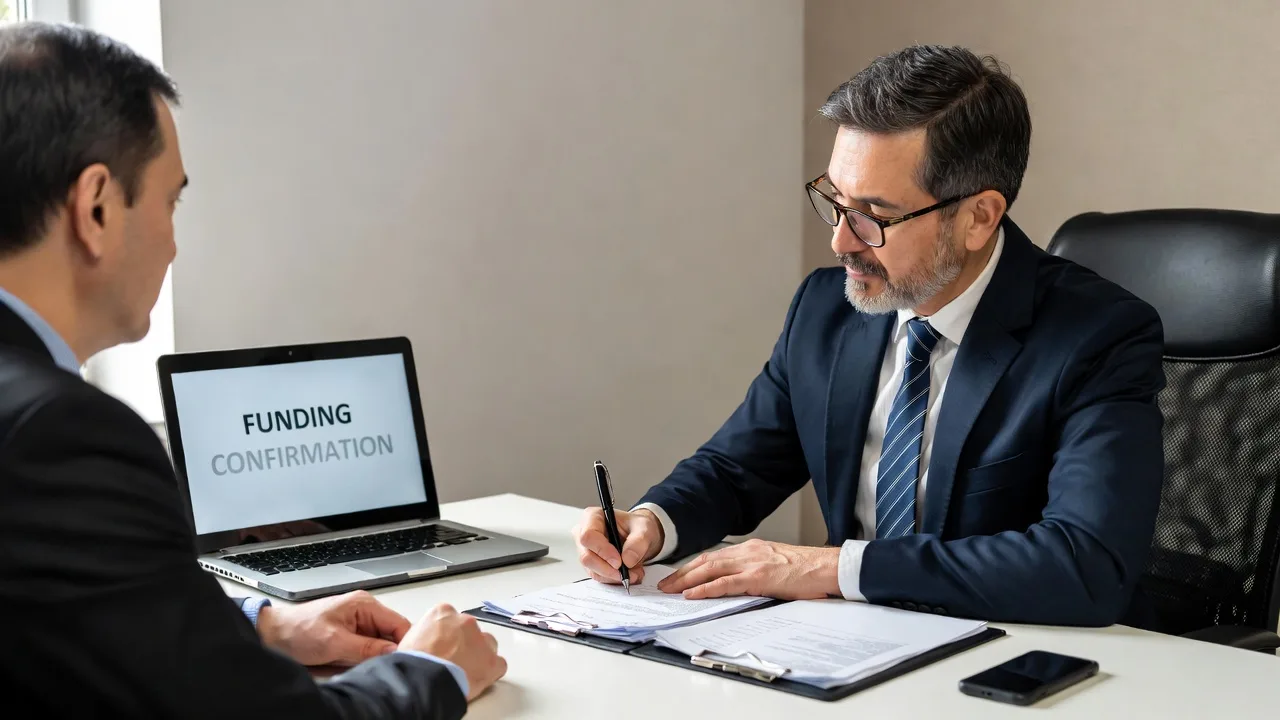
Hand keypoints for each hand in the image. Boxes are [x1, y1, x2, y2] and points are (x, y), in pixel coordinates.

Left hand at [257, 590, 408, 666]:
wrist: (273, 635)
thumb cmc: (298, 630)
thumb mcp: (335, 642)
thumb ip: (367, 648)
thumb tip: (394, 651)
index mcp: (365, 605)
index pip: (399, 624)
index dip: (404, 643)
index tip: (403, 660)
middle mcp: (365, 612)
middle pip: (391, 635)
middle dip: (385, 652)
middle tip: (374, 665)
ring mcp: (358, 624)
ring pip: (379, 645)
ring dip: (371, 657)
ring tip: (354, 663)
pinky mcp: (351, 636)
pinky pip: (367, 650)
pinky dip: (362, 660)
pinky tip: (350, 664)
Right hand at [399, 604, 506, 700]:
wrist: (424, 680)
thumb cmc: (413, 662)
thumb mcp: (409, 638)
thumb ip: (425, 632)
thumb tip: (428, 641)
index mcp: (443, 612)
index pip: (450, 619)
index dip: (446, 635)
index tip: (442, 645)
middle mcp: (465, 622)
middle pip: (469, 630)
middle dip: (464, 643)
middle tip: (452, 660)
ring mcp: (481, 640)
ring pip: (487, 644)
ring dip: (479, 655)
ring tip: (465, 671)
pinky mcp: (492, 661)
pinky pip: (498, 664)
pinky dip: (491, 671)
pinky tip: (478, 679)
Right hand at [573, 506, 663, 584]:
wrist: (641, 536)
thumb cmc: (637, 527)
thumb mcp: (644, 528)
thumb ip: (639, 541)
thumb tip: (627, 559)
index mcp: (593, 517)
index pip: (588, 536)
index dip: (602, 551)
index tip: (619, 562)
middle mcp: (584, 533)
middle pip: (587, 557)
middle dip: (609, 569)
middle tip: (628, 572)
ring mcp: (586, 550)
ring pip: (593, 570)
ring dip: (614, 576)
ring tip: (634, 572)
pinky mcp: (592, 564)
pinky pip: (599, 576)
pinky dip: (614, 579)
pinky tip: (628, 574)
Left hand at [658, 539, 840, 599]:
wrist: (826, 566)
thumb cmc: (806, 570)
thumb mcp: (775, 565)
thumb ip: (755, 571)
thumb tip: (740, 585)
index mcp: (751, 549)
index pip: (714, 557)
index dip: (693, 567)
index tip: (678, 575)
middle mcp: (747, 552)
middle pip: (706, 561)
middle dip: (683, 573)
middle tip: (665, 584)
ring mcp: (751, 563)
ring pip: (710, 570)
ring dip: (687, 580)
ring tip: (671, 590)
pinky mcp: (758, 577)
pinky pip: (725, 583)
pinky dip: (705, 589)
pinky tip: (692, 594)